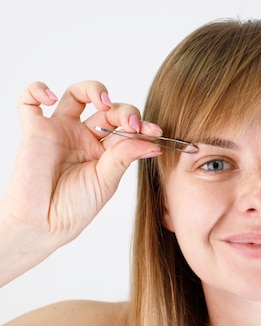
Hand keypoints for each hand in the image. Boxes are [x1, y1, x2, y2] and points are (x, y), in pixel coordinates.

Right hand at [0, 80, 161, 263]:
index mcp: (106, 151)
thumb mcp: (107, 181)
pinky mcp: (34, 130)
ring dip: (93, 90)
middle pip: (107, 109)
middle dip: (125, 111)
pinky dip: (37, 90)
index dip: (141, 125)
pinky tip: (50, 97)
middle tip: (132, 124)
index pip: (126, 128)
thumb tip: (153, 142)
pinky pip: (29, 101)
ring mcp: (60, 131)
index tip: (155, 131)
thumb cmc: (75, 208)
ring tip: (104, 102)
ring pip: (76, 95)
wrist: (44, 224)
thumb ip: (125, 157)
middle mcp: (84, 137)